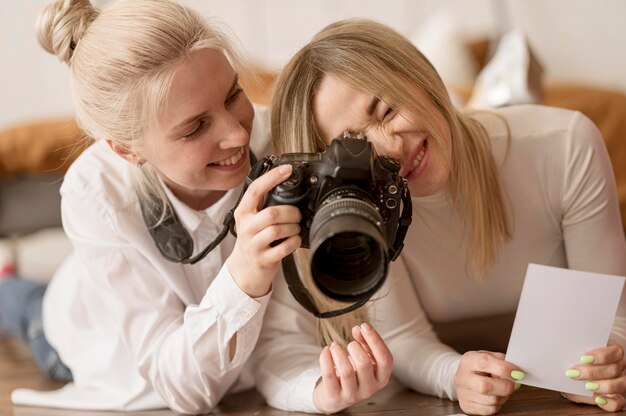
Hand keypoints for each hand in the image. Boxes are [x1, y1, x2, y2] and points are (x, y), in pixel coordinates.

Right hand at [227, 164, 301, 296]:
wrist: (245, 268)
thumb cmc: (253, 239)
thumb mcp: (252, 219)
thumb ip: (263, 204)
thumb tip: (285, 184)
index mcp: (243, 212)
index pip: (256, 189)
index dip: (272, 177)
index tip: (287, 169)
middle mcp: (246, 227)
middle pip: (272, 213)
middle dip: (290, 212)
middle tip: (297, 215)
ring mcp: (253, 244)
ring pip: (277, 229)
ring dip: (293, 228)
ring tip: (295, 228)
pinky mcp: (262, 259)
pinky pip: (284, 247)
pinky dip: (294, 242)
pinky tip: (294, 240)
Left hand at [313, 323, 392, 413]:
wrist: (335, 397)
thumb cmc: (353, 374)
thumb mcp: (363, 358)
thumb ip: (364, 343)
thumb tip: (358, 329)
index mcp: (381, 378)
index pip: (385, 359)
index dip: (375, 340)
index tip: (364, 326)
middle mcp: (369, 389)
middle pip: (364, 364)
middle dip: (355, 347)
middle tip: (349, 344)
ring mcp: (352, 395)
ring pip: (346, 371)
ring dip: (338, 352)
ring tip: (334, 345)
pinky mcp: (335, 397)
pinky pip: (329, 376)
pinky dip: (325, 359)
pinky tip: (326, 351)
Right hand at [455, 351, 521, 414]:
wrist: (465, 377)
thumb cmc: (479, 367)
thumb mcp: (489, 356)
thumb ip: (502, 361)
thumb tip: (516, 372)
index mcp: (468, 360)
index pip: (484, 362)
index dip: (503, 368)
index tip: (517, 372)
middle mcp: (463, 377)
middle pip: (485, 386)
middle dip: (505, 387)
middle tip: (512, 383)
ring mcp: (462, 393)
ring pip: (491, 401)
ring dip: (503, 396)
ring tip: (502, 389)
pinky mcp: (466, 406)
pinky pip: (489, 410)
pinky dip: (497, 405)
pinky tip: (494, 396)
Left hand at [562, 340, 625, 411]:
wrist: (586, 369)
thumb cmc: (581, 358)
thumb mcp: (578, 352)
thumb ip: (573, 353)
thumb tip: (557, 353)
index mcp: (613, 351)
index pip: (614, 352)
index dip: (601, 355)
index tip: (583, 358)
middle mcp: (619, 366)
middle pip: (614, 369)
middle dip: (593, 372)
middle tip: (574, 373)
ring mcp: (620, 381)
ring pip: (620, 384)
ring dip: (602, 386)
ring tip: (586, 385)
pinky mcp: (618, 397)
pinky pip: (619, 402)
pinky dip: (609, 402)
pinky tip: (598, 399)